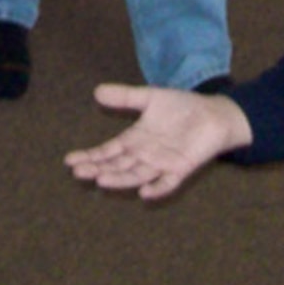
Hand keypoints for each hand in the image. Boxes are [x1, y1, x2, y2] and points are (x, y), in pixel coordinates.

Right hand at [63, 82, 251, 199]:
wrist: (213, 113)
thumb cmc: (181, 107)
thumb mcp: (149, 97)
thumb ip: (124, 97)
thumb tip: (96, 91)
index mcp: (135, 139)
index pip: (107, 151)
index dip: (90, 156)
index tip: (69, 161)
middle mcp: (144, 155)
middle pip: (117, 165)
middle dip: (97, 168)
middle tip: (78, 172)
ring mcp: (162, 163)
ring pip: (136, 175)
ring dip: (119, 179)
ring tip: (100, 180)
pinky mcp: (181, 168)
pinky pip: (167, 183)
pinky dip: (157, 189)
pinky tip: (144, 193)